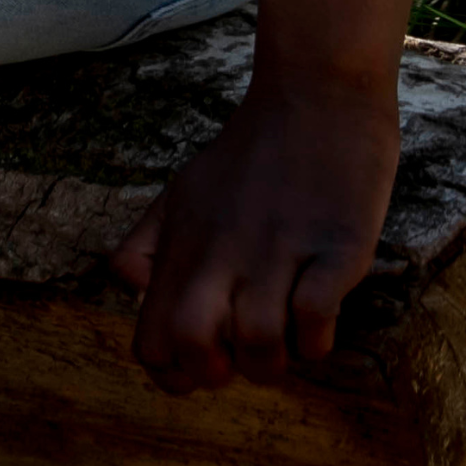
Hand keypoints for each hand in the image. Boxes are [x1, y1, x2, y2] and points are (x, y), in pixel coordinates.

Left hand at [109, 65, 399, 390]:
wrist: (316, 95)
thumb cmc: (252, 153)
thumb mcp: (182, 192)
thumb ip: (151, 243)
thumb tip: (132, 288)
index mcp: (183, 242)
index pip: (150, 335)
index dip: (172, 369)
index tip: (204, 363)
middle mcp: (222, 248)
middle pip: (189, 337)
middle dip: (214, 371)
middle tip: (241, 359)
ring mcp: (277, 248)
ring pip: (259, 339)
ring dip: (274, 362)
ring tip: (287, 343)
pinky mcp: (333, 246)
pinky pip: (315, 315)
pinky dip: (318, 339)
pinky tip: (319, 325)